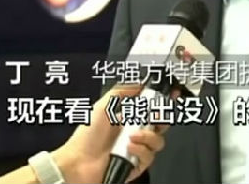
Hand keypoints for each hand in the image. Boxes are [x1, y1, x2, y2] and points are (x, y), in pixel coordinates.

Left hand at [51, 83, 168, 182]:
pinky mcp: (136, 166)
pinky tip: (128, 148)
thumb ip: (122, 91)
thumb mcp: (103, 106)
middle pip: (160, 125)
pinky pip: (149, 157)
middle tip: (154, 116)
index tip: (170, 94)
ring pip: (158, 142)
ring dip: (148, 136)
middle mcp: (133, 134)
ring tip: (132, 136)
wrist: (77, 163)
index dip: (162, 102)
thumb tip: (140, 82)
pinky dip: (140, 150)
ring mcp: (136, 150)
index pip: (150, 108)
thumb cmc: (86, 136)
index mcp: (127, 118)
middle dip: (161, 118)